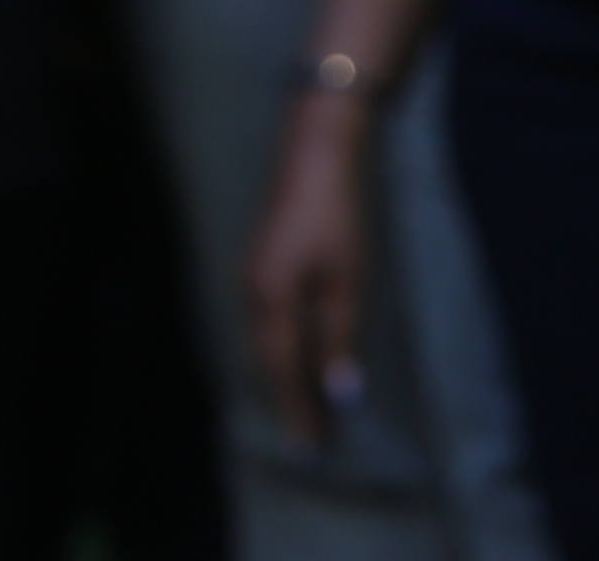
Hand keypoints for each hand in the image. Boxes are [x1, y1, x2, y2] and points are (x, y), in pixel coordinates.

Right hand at [243, 88, 377, 450]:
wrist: (314, 148)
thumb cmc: (337, 215)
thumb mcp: (346, 282)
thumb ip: (339, 340)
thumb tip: (338, 395)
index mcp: (269, 300)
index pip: (283, 372)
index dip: (298, 411)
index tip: (313, 450)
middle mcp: (251, 293)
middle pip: (267, 361)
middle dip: (288, 401)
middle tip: (311, 441)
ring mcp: (252, 276)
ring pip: (264, 342)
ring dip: (283, 377)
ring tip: (305, 408)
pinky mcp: (261, 263)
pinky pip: (265, 323)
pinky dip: (280, 351)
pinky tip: (295, 358)